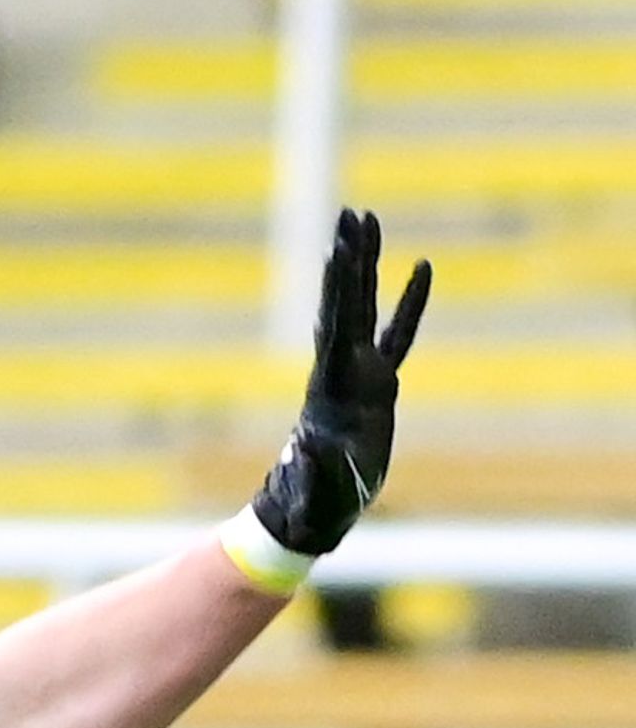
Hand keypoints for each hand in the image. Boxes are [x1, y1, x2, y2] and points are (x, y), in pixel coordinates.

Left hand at [250, 207, 430, 561]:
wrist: (310, 515)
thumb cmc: (311, 506)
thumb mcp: (312, 490)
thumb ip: (311, 471)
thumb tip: (306, 450)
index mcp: (331, 388)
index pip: (336, 326)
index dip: (340, 287)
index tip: (338, 247)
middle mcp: (342, 372)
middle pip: (347, 304)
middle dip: (350, 259)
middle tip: (351, 213)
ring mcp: (360, 376)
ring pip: (367, 310)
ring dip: (369, 267)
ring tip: (369, 223)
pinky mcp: (378, 388)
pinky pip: (399, 337)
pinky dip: (409, 305)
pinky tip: (421, 268)